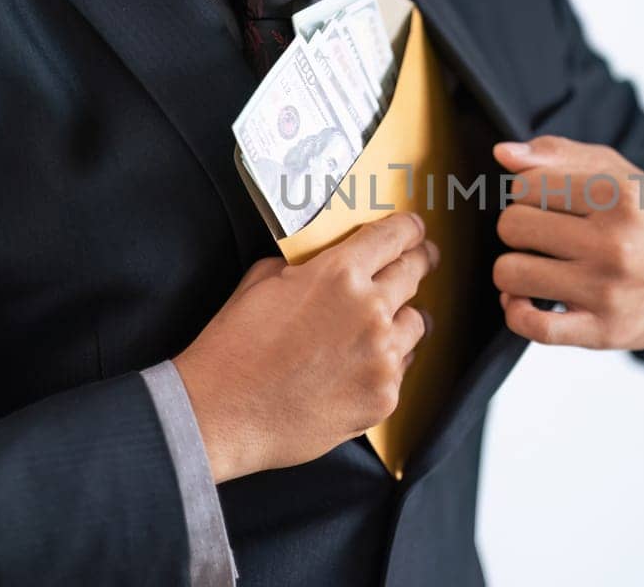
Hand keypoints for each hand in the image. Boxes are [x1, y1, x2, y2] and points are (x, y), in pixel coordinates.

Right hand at [172, 212, 437, 481]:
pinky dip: (387, 365)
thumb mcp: (261, 283)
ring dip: (402, 319)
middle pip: (415, 273)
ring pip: (415, 323)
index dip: (410, 229)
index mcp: (338, 274)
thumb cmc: (234, 350)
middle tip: (423, 261)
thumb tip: (321, 265)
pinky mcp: (384, 397)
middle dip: (420, 262)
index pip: (394, 236)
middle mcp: (369, 310)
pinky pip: (401, 369)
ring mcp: (381, 356)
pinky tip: (360, 368)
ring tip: (382, 326)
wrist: (220, 414)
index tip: (416, 230)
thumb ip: (304, 267)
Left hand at [491, 136, 643, 349]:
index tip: (550, 206)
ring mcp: (608, 289)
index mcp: (618, 194)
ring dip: (515, 271)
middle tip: (547, 237)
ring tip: (539, 267)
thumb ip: (560, 155)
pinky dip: (517, 313)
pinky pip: (532, 326)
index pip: (524, 186)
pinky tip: (530, 302)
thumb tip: (503, 154)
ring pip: (510, 274)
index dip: (528, 195)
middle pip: (512, 227)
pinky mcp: (604, 331)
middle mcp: (614, 241)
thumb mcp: (621, 174)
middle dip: (520, 230)